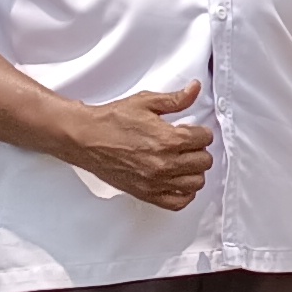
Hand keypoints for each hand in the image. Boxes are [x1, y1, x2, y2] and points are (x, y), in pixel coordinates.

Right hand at [68, 85, 212, 211]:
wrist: (86, 138)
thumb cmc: (112, 120)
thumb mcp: (146, 102)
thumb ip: (175, 99)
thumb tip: (195, 89)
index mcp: (168, 139)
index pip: (205, 139)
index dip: (201, 132)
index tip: (194, 131)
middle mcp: (165, 163)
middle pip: (204, 162)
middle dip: (199, 150)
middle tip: (189, 145)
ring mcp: (156, 181)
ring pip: (196, 183)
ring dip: (194, 171)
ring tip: (184, 161)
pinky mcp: (146, 193)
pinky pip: (178, 202)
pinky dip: (184, 193)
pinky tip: (179, 181)